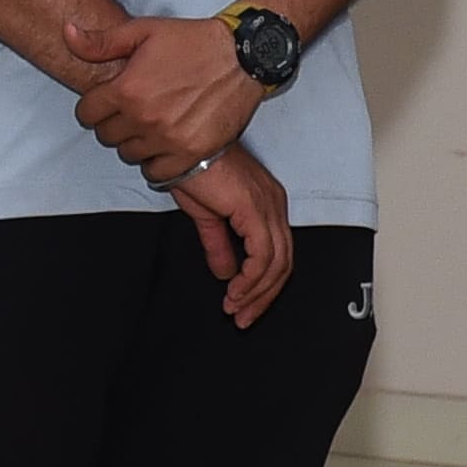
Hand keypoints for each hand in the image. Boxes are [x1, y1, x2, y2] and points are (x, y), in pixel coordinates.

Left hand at [63, 11, 267, 179]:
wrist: (243, 56)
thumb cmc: (194, 41)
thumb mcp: (143, 31)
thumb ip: (101, 42)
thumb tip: (67, 34)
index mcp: (127, 89)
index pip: (86, 114)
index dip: (93, 107)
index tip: (106, 103)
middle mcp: (144, 118)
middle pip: (107, 137)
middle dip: (113, 124)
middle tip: (131, 112)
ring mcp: (168, 139)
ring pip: (130, 155)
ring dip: (135, 143)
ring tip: (150, 126)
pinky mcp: (191, 153)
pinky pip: (158, 173)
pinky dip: (157, 162)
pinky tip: (164, 144)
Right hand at [173, 141, 294, 326]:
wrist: (183, 149)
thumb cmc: (194, 168)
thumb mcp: (207, 216)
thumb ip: (219, 245)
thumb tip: (225, 271)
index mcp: (267, 204)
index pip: (277, 253)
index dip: (263, 284)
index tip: (244, 305)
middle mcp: (274, 205)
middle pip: (283, 263)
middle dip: (263, 296)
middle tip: (244, 317)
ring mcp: (268, 207)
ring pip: (276, 264)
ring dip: (256, 293)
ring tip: (236, 309)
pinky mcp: (255, 210)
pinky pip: (262, 256)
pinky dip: (250, 279)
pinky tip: (235, 291)